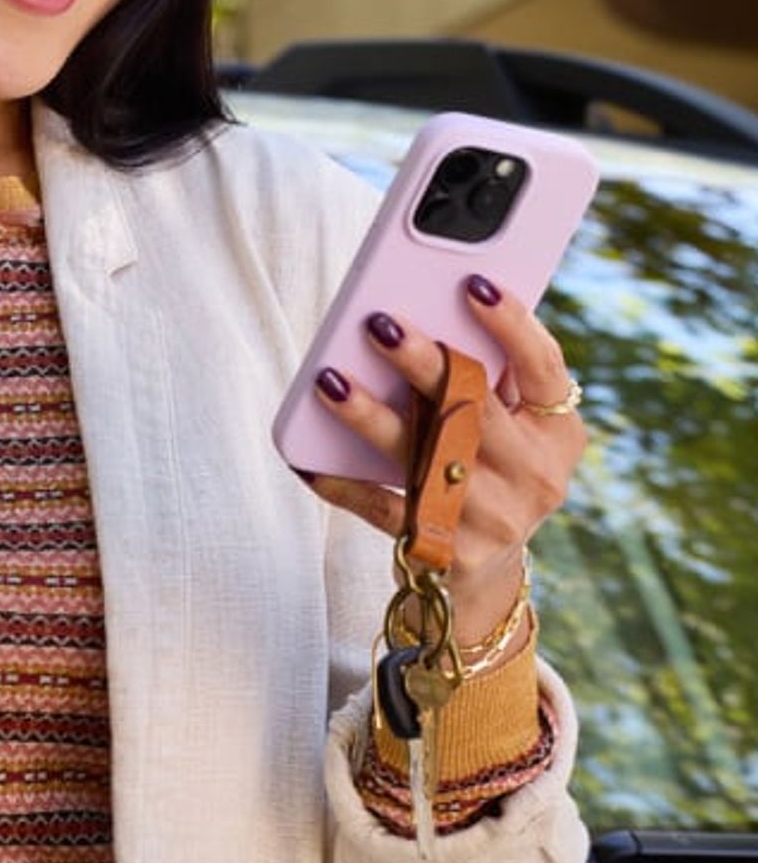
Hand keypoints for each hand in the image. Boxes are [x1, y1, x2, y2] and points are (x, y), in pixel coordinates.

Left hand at [304, 273, 584, 644]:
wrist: (479, 579)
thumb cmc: (483, 470)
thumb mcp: (509, 429)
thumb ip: (486, 378)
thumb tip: (421, 306)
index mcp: (558, 434)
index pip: (544, 368)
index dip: (513, 324)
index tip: (474, 283)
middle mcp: (535, 477)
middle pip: (475, 408)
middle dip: (423, 363)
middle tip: (378, 323)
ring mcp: (493, 520)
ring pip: (423, 458)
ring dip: (371, 417)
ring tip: (328, 380)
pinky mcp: (446, 555)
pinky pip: (382, 510)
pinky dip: (341, 484)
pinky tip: (304, 459)